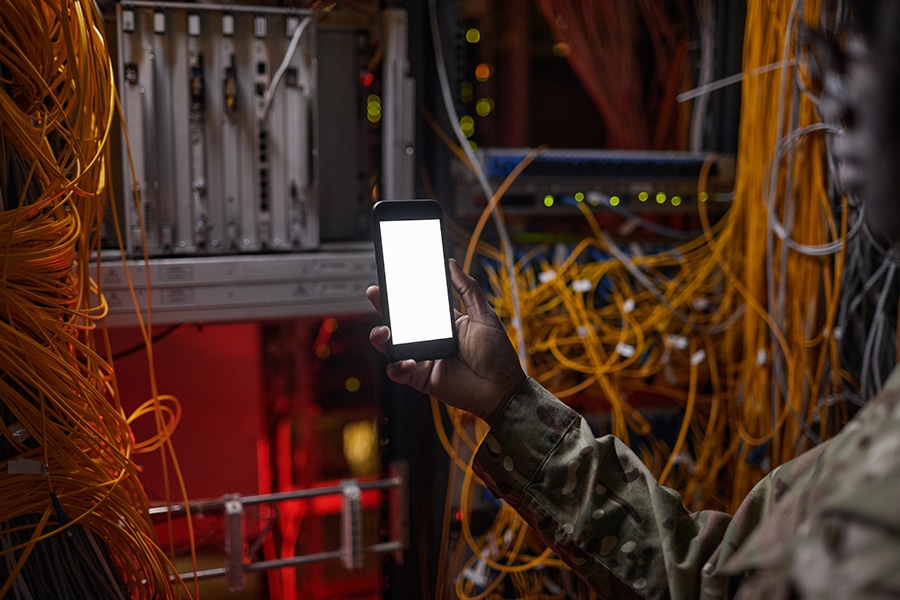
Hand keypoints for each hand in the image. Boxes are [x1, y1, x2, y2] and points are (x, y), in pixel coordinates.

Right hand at [367, 259, 526, 423]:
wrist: (502, 388)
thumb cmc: (497, 354)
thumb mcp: (484, 315)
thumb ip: (467, 289)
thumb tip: (452, 264)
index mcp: (443, 322)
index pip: (417, 304)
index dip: (402, 292)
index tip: (391, 276)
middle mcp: (430, 339)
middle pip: (398, 322)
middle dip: (383, 307)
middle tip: (375, 293)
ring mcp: (423, 358)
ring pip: (391, 346)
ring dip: (381, 337)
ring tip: (385, 331)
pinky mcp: (421, 378)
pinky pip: (399, 372)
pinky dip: (397, 366)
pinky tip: (407, 361)